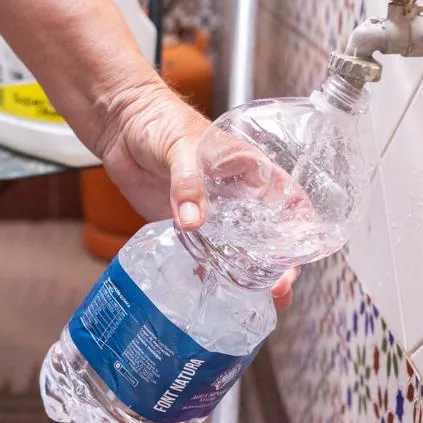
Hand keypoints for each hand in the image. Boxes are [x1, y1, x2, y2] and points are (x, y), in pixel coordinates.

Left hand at [97, 83, 299, 309]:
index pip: (290, 201)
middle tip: (277, 289)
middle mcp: (237, 195)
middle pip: (271, 234)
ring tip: (257, 301)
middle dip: (279, 264)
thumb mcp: (180, 147)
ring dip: (251, 275)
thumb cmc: (159, 120)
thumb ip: (188, 181)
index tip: (301, 255)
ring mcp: (213, 213)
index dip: (301, 229)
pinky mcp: (185, 225)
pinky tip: (217, 293)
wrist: (121, 125)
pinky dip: (212, 273)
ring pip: (241, 249)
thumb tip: (193, 221)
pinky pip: (205, 254)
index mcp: (250, 170)